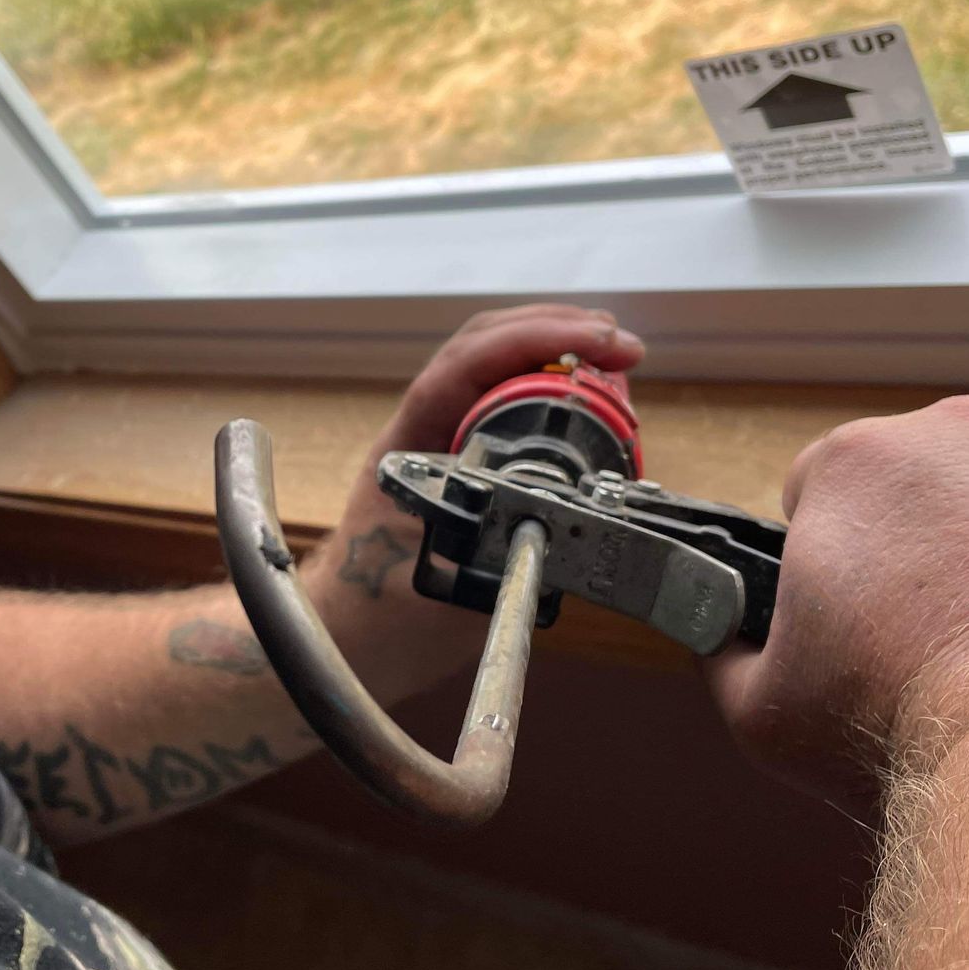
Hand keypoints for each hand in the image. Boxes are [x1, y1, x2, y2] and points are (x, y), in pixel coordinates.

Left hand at [306, 305, 646, 699]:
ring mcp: (435, 439)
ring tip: (613, 357)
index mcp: (408, 448)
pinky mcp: (455, 457)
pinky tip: (585, 396)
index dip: (538, 340)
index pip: (468, 364)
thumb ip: (504, 558)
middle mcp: (419, 430)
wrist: (346, 640)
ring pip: (492, 367)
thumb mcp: (450, 594)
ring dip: (553, 351)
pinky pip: (498, 399)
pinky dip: (546, 385)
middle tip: (622, 344)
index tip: (603, 343)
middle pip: (484, 346)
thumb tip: (572, 526)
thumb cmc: (383, 621)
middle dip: (556, 330)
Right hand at [707, 395, 968, 794]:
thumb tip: (725, 645)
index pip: (820, 494)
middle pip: (931, 489)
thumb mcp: (765, 713)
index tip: (855, 627)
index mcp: (857, 466)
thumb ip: (729, 660)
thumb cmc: (923, 727)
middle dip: (930, 555)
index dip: (830, 567)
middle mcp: (968, 438)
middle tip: (941, 653)